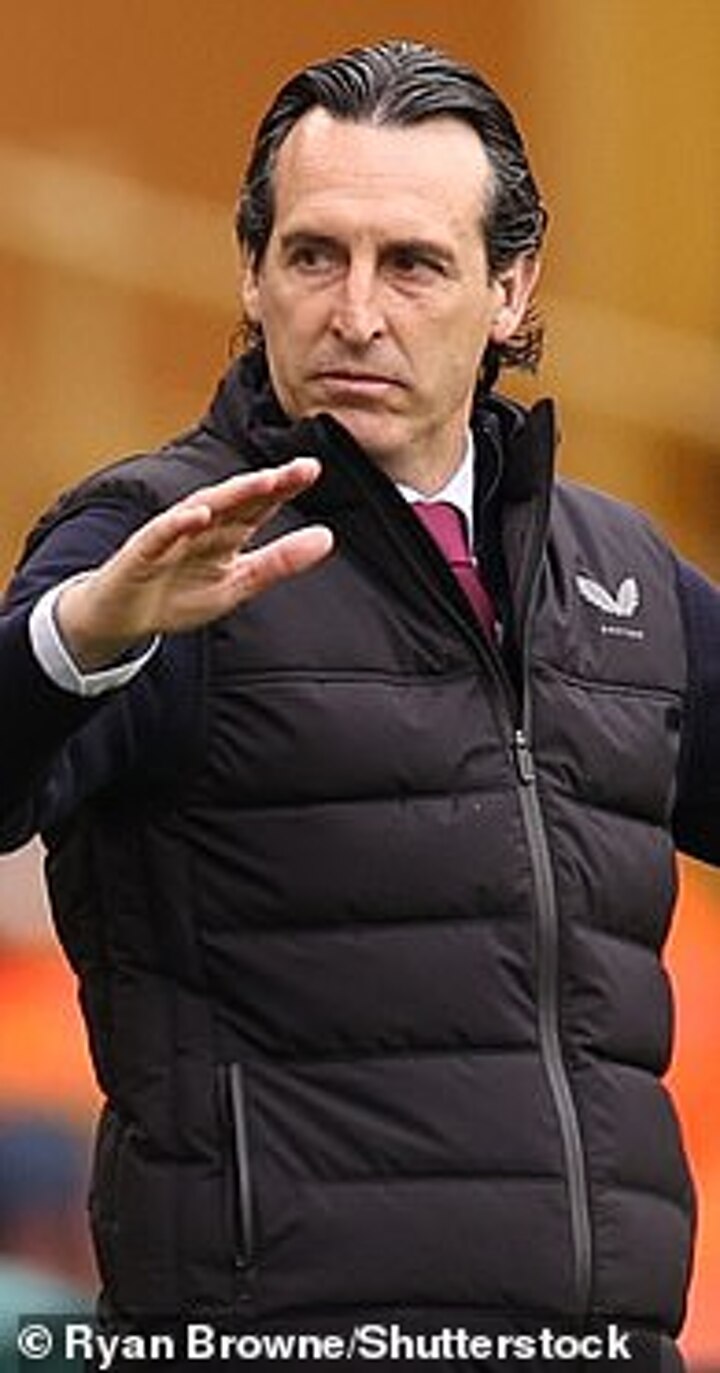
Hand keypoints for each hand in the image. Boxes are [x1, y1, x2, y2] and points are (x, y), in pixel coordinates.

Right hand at [56, 457, 332, 670]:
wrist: (124, 616)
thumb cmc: (179, 594)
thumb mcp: (239, 583)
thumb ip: (280, 561)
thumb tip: (327, 537)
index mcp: (228, 531)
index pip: (261, 504)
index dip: (285, 486)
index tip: (312, 468)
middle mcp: (203, 525)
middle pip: (238, 499)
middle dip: (268, 483)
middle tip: (301, 468)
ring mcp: (172, 534)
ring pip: (204, 507)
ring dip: (232, 493)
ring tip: (263, 481)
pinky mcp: (144, 551)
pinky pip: (162, 533)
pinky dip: (179, 523)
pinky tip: (199, 514)